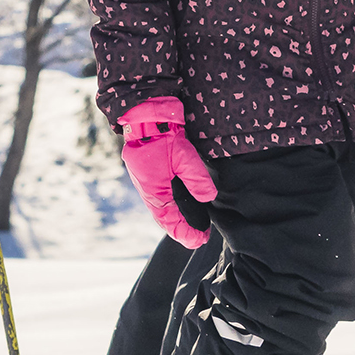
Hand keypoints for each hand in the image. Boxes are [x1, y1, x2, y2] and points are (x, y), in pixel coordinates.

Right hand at [117, 98, 215, 247]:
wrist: (145, 114)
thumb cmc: (161, 134)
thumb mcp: (183, 155)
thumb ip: (196, 178)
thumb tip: (208, 198)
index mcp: (153, 190)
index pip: (169, 221)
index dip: (184, 233)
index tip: (200, 240)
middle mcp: (148, 190)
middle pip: (164, 218)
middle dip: (180, 230)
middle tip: (199, 237)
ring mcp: (148, 182)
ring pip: (162, 208)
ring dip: (175, 219)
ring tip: (192, 227)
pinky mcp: (151, 174)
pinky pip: (161, 197)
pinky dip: (171, 206)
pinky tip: (182, 205)